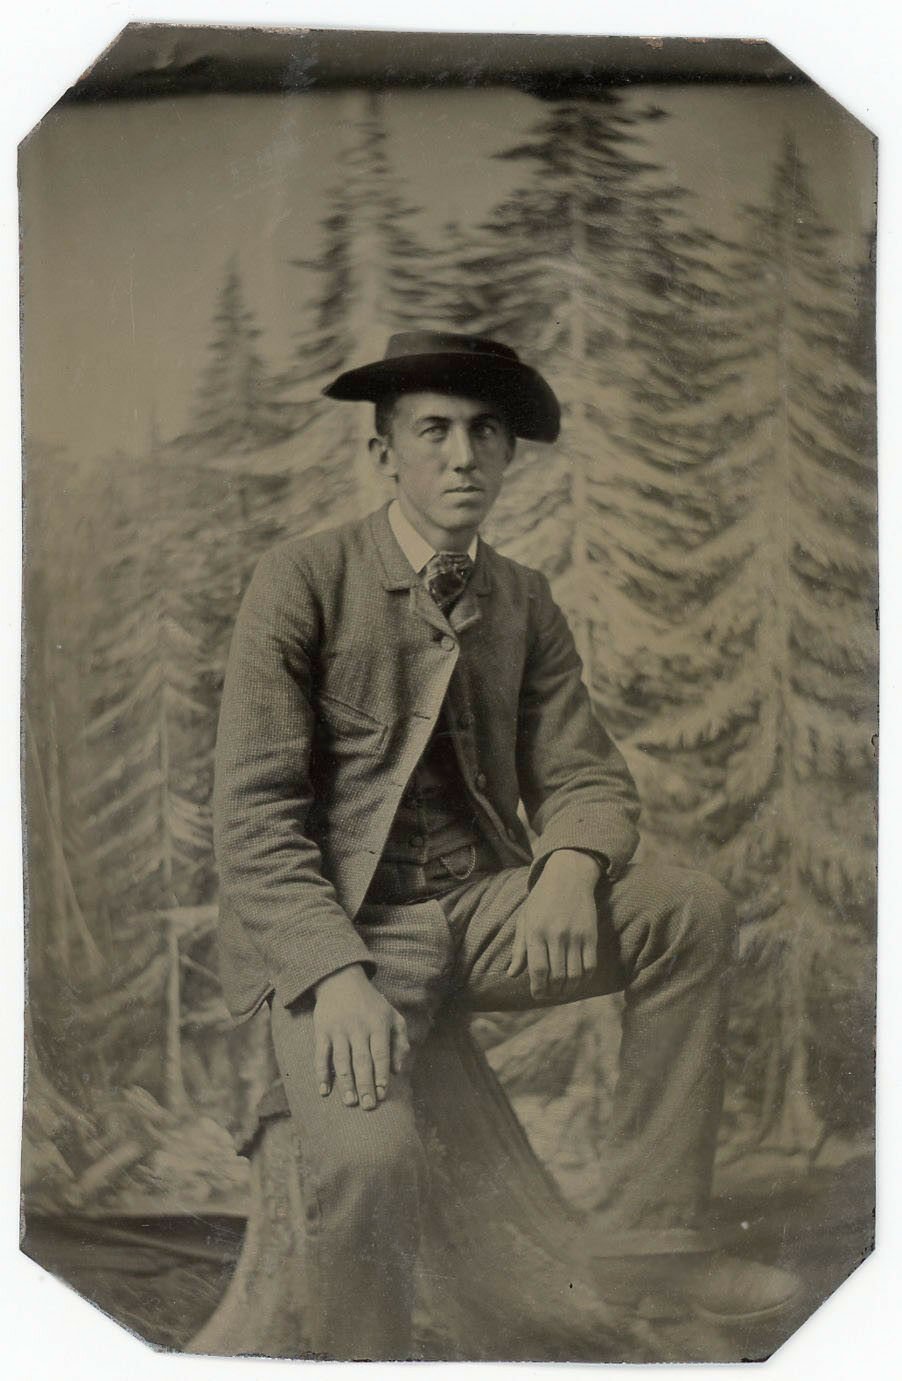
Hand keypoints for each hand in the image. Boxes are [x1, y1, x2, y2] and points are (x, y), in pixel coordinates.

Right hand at [312, 964, 409, 1110]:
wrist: (340, 980)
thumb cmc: (371, 1003)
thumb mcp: (392, 1015)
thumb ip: (400, 1041)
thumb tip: (398, 1071)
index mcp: (377, 1024)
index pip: (381, 1054)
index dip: (381, 1075)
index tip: (382, 1094)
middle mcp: (358, 1028)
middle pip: (362, 1061)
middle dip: (365, 1085)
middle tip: (368, 1106)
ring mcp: (338, 1030)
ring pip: (342, 1061)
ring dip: (346, 1083)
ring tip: (350, 1102)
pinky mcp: (322, 1031)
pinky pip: (321, 1055)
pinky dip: (321, 1074)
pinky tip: (324, 1091)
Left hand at [507, 850, 602, 998]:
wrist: (568, 877)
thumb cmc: (541, 899)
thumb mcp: (525, 920)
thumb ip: (519, 949)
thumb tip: (512, 974)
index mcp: (535, 932)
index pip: (538, 971)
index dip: (538, 989)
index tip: (538, 995)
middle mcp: (555, 935)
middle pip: (557, 976)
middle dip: (553, 992)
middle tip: (550, 995)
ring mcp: (575, 935)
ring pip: (574, 974)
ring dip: (568, 989)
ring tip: (563, 991)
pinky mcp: (590, 935)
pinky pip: (590, 965)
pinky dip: (584, 979)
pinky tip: (578, 981)